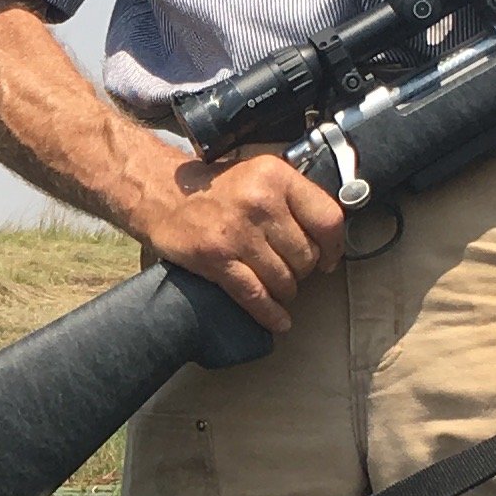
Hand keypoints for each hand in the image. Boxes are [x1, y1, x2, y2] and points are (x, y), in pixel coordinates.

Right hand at [142, 146, 345, 333]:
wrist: (161, 193)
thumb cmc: (215, 188)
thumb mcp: (259, 174)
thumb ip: (293, 197)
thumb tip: (328, 235)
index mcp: (276, 177)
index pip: (327, 220)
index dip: (334, 248)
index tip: (328, 259)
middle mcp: (260, 203)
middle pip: (305, 256)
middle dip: (302, 271)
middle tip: (289, 269)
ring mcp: (237, 233)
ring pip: (283, 280)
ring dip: (285, 291)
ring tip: (277, 288)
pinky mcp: (216, 259)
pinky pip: (255, 295)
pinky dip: (270, 313)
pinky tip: (278, 321)